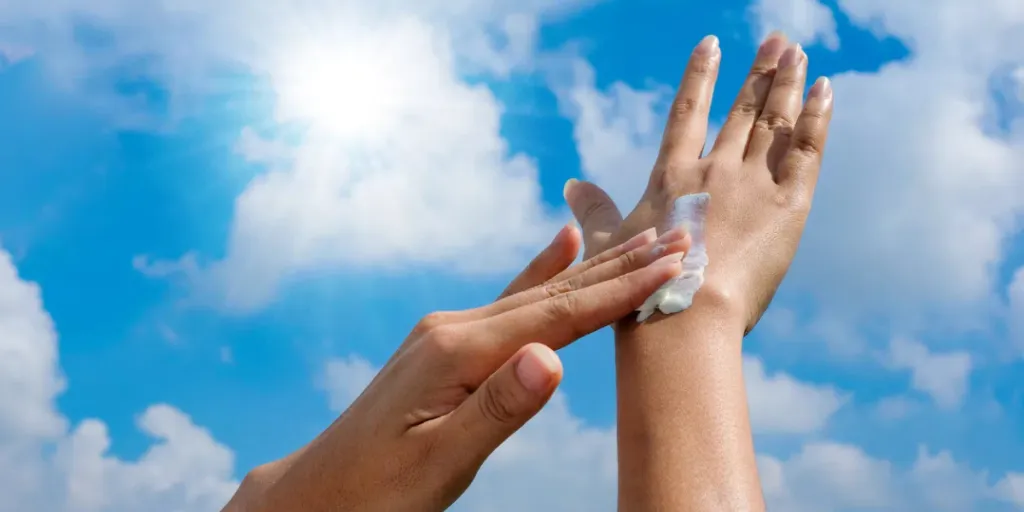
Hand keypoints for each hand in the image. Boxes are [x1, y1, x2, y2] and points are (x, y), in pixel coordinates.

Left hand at [223, 224, 689, 511]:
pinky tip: (563, 247)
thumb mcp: (440, 460)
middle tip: (677, 236)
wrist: (319, 490)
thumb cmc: (378, 488)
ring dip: (592, 268)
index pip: (557, 317)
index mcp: (457, 351)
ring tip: (637, 238)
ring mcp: (448, 331)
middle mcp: (454, 328)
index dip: (617, 292)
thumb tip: (552, 357)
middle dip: (618, 266)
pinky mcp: (446, 344)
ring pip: (536, 292)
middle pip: (553, 292)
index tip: (671, 266)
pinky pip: (510, 302)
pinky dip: (544, 273)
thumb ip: (498, 408)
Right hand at [565, 32, 833, 331]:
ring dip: (786, 83)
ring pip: (774, 121)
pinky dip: (816, 117)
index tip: (711, 44)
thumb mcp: (609, 245)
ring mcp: (753, 184)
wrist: (687, 317)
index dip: (700, 76)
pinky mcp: (789, 206)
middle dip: (760, 71)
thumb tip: (570, 186)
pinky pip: (806, 149)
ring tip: (797, 52)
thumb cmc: (640, 290)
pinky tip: (823, 89)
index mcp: (672, 176)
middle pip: (742, 110)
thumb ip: (593, 211)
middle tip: (776, 40)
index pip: (687, 112)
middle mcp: (714, 169)